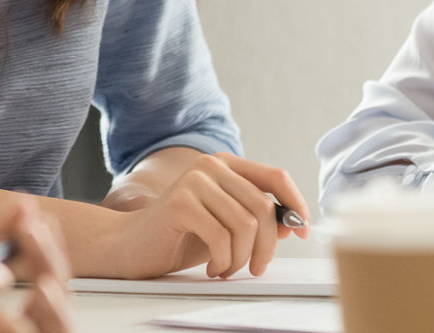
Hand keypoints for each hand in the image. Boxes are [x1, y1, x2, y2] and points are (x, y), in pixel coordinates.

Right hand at [101, 152, 309, 279]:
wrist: (130, 245)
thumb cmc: (180, 235)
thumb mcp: (226, 226)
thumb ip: (256, 219)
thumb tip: (293, 225)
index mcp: (226, 165)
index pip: (276, 177)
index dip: (296, 205)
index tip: (304, 231)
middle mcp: (211, 165)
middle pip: (264, 207)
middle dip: (268, 246)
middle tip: (257, 268)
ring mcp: (194, 181)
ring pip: (246, 225)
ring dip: (242, 258)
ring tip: (227, 268)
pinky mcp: (180, 203)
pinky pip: (222, 238)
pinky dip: (223, 262)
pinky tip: (212, 268)